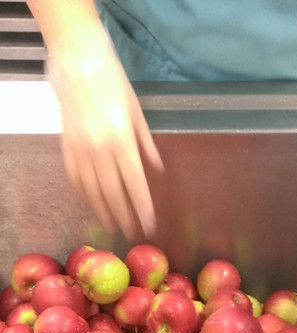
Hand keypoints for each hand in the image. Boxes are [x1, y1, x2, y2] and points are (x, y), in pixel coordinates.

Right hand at [48, 33, 162, 239]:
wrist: (77, 62)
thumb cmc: (113, 83)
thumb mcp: (136, 112)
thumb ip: (145, 143)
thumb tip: (156, 168)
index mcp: (122, 140)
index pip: (135, 183)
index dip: (142, 207)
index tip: (149, 224)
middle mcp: (100, 149)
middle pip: (114, 193)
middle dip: (124, 216)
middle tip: (132, 233)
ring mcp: (81, 149)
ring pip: (93, 190)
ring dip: (104, 211)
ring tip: (113, 226)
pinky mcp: (67, 147)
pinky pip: (76, 179)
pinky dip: (85, 195)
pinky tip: (93, 205)